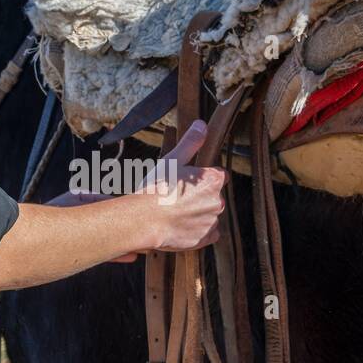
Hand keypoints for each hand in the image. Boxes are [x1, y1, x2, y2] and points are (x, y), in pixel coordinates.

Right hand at [142, 120, 226, 252]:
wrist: (143, 220)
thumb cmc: (155, 188)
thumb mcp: (172, 160)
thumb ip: (190, 142)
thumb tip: (201, 124)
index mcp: (214, 179)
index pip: (218, 176)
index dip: (201, 178)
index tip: (186, 183)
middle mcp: (218, 201)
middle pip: (213, 197)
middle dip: (199, 198)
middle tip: (176, 199)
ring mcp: (212, 222)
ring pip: (208, 215)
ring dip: (196, 214)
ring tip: (174, 214)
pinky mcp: (205, 239)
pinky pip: (207, 233)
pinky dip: (197, 231)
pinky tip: (180, 226)